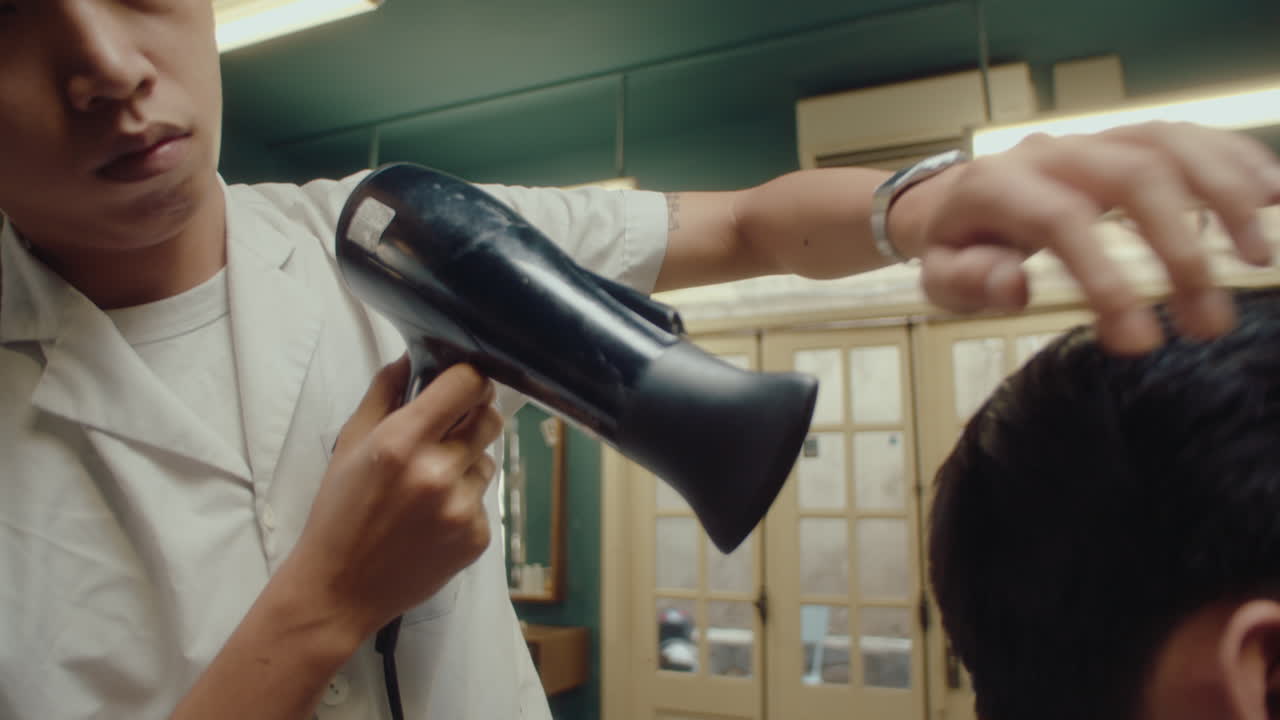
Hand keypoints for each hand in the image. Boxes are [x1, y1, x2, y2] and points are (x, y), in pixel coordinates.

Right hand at [281, 355, 501, 638]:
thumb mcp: (350, 446)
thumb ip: (383, 395)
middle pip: (490, 419)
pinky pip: (485, 503)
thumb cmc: (339, 514)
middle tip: (447, 434)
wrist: (339, 590)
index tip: (459, 387)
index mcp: (403, 441)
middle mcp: (438, 471)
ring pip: (488, 462)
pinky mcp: (477, 537)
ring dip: (467, 465)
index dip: (467, 380)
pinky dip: (465, 504)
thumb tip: (408, 358)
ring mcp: (462, 507)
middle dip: (472, 419)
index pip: (467, 384)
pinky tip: (432, 521)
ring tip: (428, 488)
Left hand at [895, 122, 1279, 352]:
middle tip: (1208, 318)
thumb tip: (1013, 286)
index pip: (1062, 222)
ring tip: (1256, 257)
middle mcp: (1053, 152)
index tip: (1139, 339)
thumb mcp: (941, 278)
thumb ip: (969, 283)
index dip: (1104, 277)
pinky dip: (1234, 162)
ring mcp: (1094, 139)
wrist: (954, 199)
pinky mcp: (1126, 138)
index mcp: (999, 186)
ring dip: (1223, 196)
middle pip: (1132, 177)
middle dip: (1179, 247)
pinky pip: (1188, 135)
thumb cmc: (956, 246)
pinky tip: (1271, 197)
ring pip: (1169, 145)